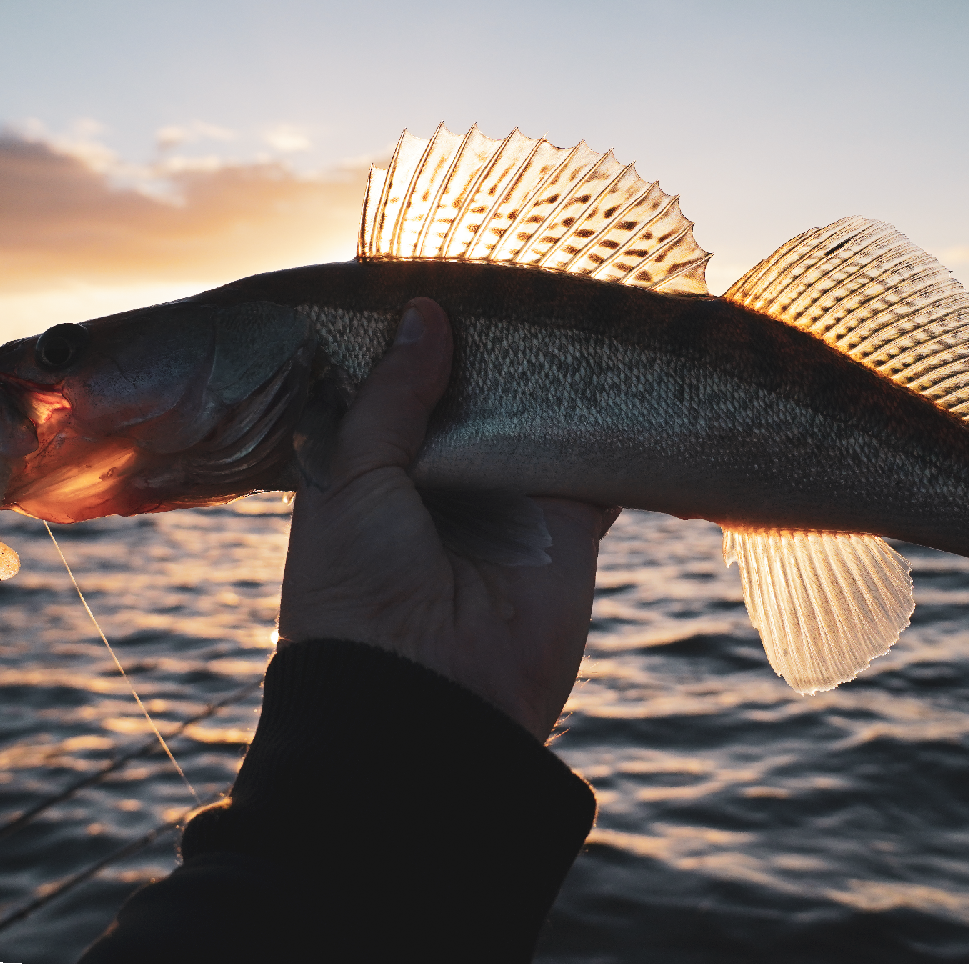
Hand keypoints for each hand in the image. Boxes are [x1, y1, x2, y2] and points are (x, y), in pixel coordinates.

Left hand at [277, 297, 617, 740]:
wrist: (433, 700)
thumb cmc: (360, 592)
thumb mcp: (351, 480)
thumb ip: (391, 398)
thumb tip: (426, 314)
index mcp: (370, 473)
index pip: (394, 389)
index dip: (412, 340)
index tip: (433, 273)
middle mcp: (441, 482)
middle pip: (470, 395)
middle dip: (486, 347)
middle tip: (510, 268)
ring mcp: (509, 500)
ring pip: (534, 417)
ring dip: (548, 373)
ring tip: (564, 290)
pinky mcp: (570, 520)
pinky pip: (595, 458)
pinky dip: (608, 418)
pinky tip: (617, 356)